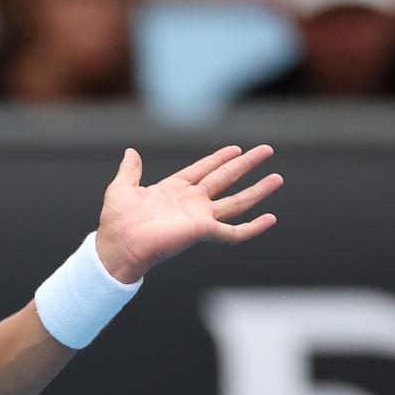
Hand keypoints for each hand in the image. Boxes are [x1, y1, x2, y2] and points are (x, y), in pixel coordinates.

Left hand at [96, 145, 282, 282]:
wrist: (119, 246)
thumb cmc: (117, 221)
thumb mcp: (121, 188)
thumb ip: (130, 170)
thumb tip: (131, 151)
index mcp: (173, 190)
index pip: (202, 170)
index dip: (219, 159)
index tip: (236, 148)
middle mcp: (191, 202)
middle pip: (225, 179)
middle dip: (246, 165)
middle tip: (266, 150)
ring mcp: (199, 217)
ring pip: (236, 201)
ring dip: (257, 190)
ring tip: (277, 177)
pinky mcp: (203, 231)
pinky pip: (234, 232)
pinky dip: (253, 227)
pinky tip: (270, 218)